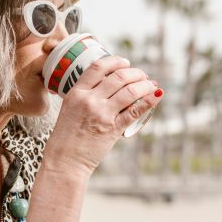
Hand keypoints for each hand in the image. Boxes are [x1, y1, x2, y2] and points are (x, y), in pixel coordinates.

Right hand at [44, 56, 161, 174]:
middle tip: (142, 75)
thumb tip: (106, 86)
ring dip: (145, 84)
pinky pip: (135, 110)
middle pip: (118, 76)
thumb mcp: (68, 109)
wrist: (65, 161)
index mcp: (76, 93)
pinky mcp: (113, 129)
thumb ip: (84, 96)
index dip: (115, 61)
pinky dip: (149, 100)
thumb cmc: (65, 137)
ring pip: (130, 90)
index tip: (125, 62)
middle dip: (135, 72)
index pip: (98, 67)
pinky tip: (156, 95)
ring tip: (150, 85)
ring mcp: (102, 114)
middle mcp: (89, 100)